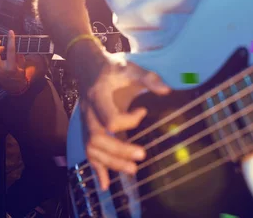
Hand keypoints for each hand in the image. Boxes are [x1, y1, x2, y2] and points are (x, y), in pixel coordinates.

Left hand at [0, 30, 26, 91]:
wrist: (14, 87)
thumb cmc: (20, 74)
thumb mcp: (22, 64)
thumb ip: (18, 54)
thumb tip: (12, 44)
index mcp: (11, 67)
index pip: (10, 50)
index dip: (10, 40)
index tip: (10, 32)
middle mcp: (0, 70)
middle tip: (1, 44)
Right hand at [81, 55, 170, 190]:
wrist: (90, 68)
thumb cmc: (114, 70)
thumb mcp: (131, 68)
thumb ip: (149, 79)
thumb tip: (167, 91)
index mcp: (98, 96)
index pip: (109, 119)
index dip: (128, 120)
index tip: (144, 112)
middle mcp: (88, 112)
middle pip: (98, 138)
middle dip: (119, 150)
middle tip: (142, 156)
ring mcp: (85, 123)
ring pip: (92, 149)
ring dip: (111, 163)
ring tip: (132, 170)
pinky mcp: (87, 130)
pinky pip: (88, 152)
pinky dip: (97, 169)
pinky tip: (106, 185)